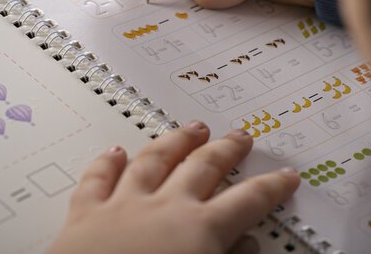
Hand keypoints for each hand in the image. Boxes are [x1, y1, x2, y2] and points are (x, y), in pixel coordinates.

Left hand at [47, 123, 299, 253]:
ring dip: (177, 141)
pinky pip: (98, 179)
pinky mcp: (85, 216)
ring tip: (193, 128)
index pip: (248, 201)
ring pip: (155, 160)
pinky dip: (107, 162)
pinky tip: (115, 151)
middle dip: (226, 149)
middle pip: (204, 166)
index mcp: (201, 231)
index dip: (271, 186)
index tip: (285, 175)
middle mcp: (166, 209)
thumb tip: (249, 247)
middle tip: (240, 137)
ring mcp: (124, 207)